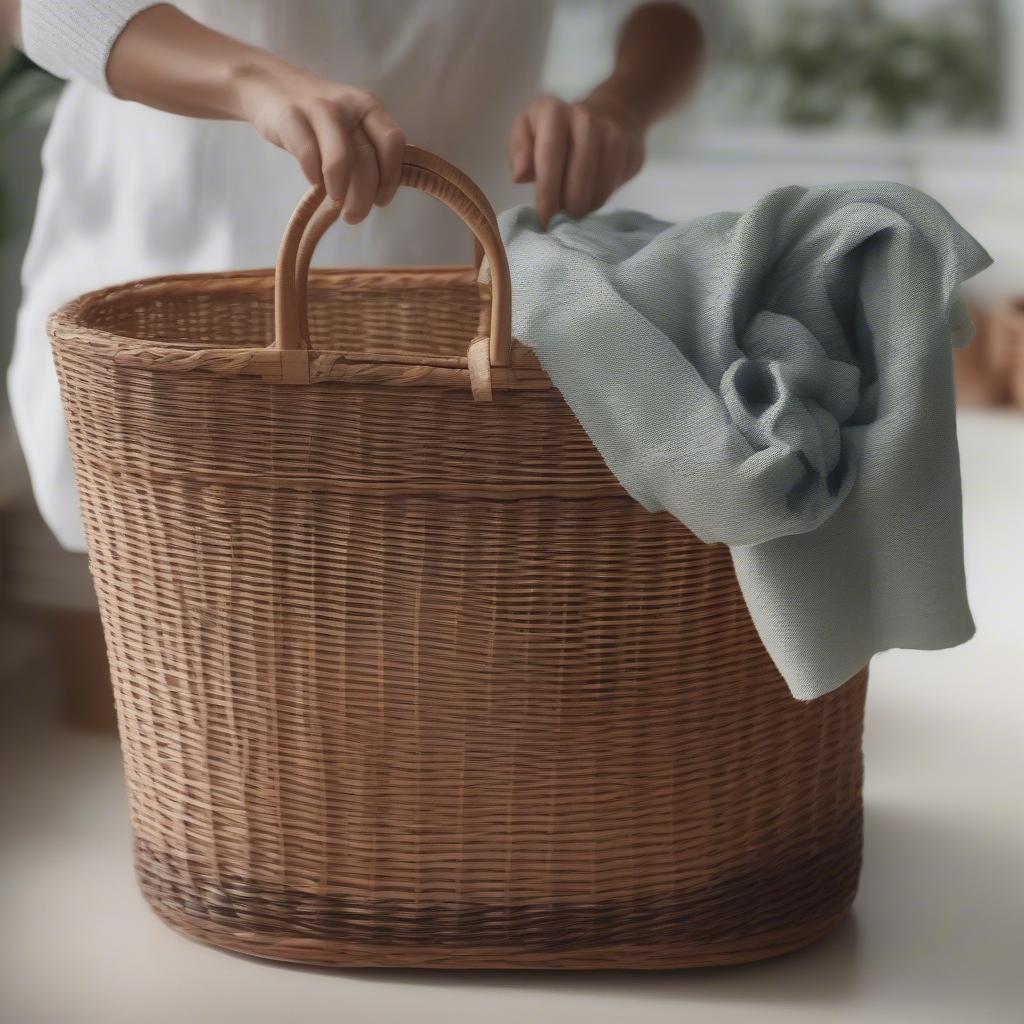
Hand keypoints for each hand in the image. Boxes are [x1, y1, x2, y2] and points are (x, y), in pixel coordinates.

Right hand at [233, 60, 405, 223]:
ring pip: (341, 158)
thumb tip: (375, 197)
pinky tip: (315, 183)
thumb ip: (367, 153)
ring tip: (336, 204)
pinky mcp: (291, 117)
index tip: (380, 202)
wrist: (270, 85)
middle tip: (353, 215)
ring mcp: (319, 108)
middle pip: (368, 158)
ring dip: (341, 190)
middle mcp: (348, 105)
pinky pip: (308, 155)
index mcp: (369, 108)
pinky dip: (314, 176)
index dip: (390, 177)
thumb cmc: (319, 119)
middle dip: (364, 196)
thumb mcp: (350, 127)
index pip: (393, 142)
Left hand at [507, 94, 645, 228]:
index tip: (544, 218)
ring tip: (572, 212)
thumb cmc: (555, 134)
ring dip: (584, 206)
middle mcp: (584, 116)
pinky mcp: (630, 148)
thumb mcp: (527, 134)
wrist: (606, 116)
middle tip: (559, 222)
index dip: (546, 191)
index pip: (549, 155)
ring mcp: (611, 131)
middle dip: (567, 204)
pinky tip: (589, 201)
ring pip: (599, 183)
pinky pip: (613, 185)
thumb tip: (519, 174)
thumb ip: (518, 152)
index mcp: (552, 111)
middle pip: (578, 172)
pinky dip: (599, 201)